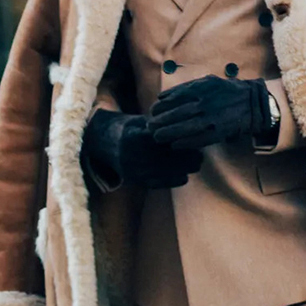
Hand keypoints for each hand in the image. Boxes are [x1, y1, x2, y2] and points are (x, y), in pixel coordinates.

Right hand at [82, 109, 201, 189]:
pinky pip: (157, 184)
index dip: (182, 141)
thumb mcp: (143, 121)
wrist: (104, 144)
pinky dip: (172, 181)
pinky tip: (183, 176)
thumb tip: (189, 126)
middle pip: (167, 159)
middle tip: (201, 156)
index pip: (165, 141)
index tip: (196, 140)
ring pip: (163, 173)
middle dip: (186, 158)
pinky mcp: (134, 181)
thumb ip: (162, 125)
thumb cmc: (130, 129)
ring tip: (195, 164)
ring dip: (182, 170)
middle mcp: (132, 155)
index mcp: (134, 136)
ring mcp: (132, 170)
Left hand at [149, 75, 272, 150]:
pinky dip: (185, 142)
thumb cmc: (225, 91)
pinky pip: (199, 139)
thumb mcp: (206, 82)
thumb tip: (162, 97)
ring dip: (169, 133)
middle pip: (177, 114)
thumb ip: (185, 88)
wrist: (251, 102)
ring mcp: (211, 118)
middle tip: (150, 127)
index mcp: (200, 89)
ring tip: (157, 137)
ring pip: (185, 127)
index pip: (174, 98)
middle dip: (161, 121)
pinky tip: (174, 145)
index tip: (152, 112)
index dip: (160, 106)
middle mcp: (204, 103)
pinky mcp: (218, 131)